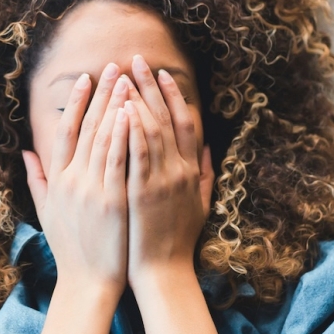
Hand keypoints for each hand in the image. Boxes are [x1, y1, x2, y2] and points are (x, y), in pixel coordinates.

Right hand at [22, 64, 130, 293]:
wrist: (87, 282)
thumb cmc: (72, 248)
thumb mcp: (47, 211)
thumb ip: (37, 179)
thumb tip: (25, 152)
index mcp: (58, 180)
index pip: (66, 130)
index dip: (76, 102)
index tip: (86, 78)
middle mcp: (71, 179)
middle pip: (87, 127)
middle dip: (101, 94)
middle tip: (113, 66)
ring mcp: (91, 189)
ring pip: (103, 138)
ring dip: (115, 105)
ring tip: (127, 79)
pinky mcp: (111, 200)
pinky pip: (118, 160)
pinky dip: (123, 135)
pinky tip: (131, 113)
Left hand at [123, 55, 212, 287]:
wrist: (165, 273)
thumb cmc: (177, 240)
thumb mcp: (201, 203)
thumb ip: (206, 173)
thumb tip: (209, 147)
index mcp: (191, 170)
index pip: (185, 122)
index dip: (173, 95)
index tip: (162, 72)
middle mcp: (180, 170)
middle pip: (166, 118)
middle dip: (150, 86)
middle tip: (136, 60)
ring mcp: (163, 180)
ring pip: (151, 130)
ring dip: (137, 99)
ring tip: (124, 76)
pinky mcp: (144, 193)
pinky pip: (138, 154)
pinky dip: (132, 130)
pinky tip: (123, 109)